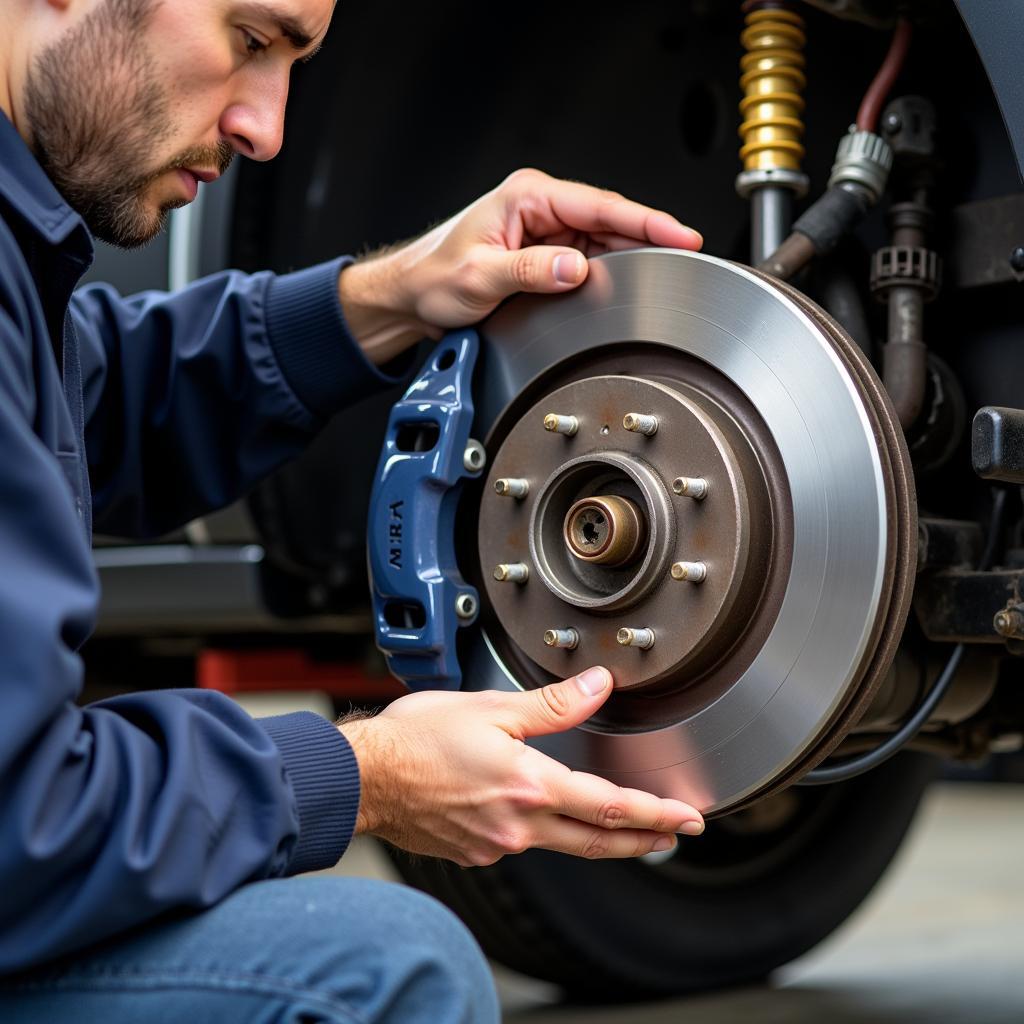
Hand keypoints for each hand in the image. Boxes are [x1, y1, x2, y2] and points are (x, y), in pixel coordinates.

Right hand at [338, 666, 704, 866]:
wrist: (365, 777)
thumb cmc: (417, 739)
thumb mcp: (491, 709)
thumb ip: (552, 704)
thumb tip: (598, 685)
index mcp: (529, 785)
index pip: (610, 805)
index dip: (656, 813)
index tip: (688, 818)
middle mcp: (518, 824)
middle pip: (599, 840)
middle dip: (645, 838)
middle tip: (677, 835)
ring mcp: (497, 844)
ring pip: (563, 844)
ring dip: (600, 836)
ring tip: (626, 828)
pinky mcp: (477, 852)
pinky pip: (521, 843)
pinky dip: (544, 831)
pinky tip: (539, 814)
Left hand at [339, 168, 702, 364]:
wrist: (412, 296)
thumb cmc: (434, 278)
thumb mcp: (479, 278)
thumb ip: (529, 272)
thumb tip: (575, 268)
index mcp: (526, 197)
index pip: (599, 204)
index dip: (646, 222)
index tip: (681, 236)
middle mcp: (539, 207)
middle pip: (610, 220)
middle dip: (649, 238)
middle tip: (688, 259)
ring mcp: (545, 228)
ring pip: (604, 238)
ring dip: (632, 256)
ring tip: (664, 275)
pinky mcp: (546, 251)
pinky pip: (589, 256)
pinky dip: (611, 268)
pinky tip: (629, 283)